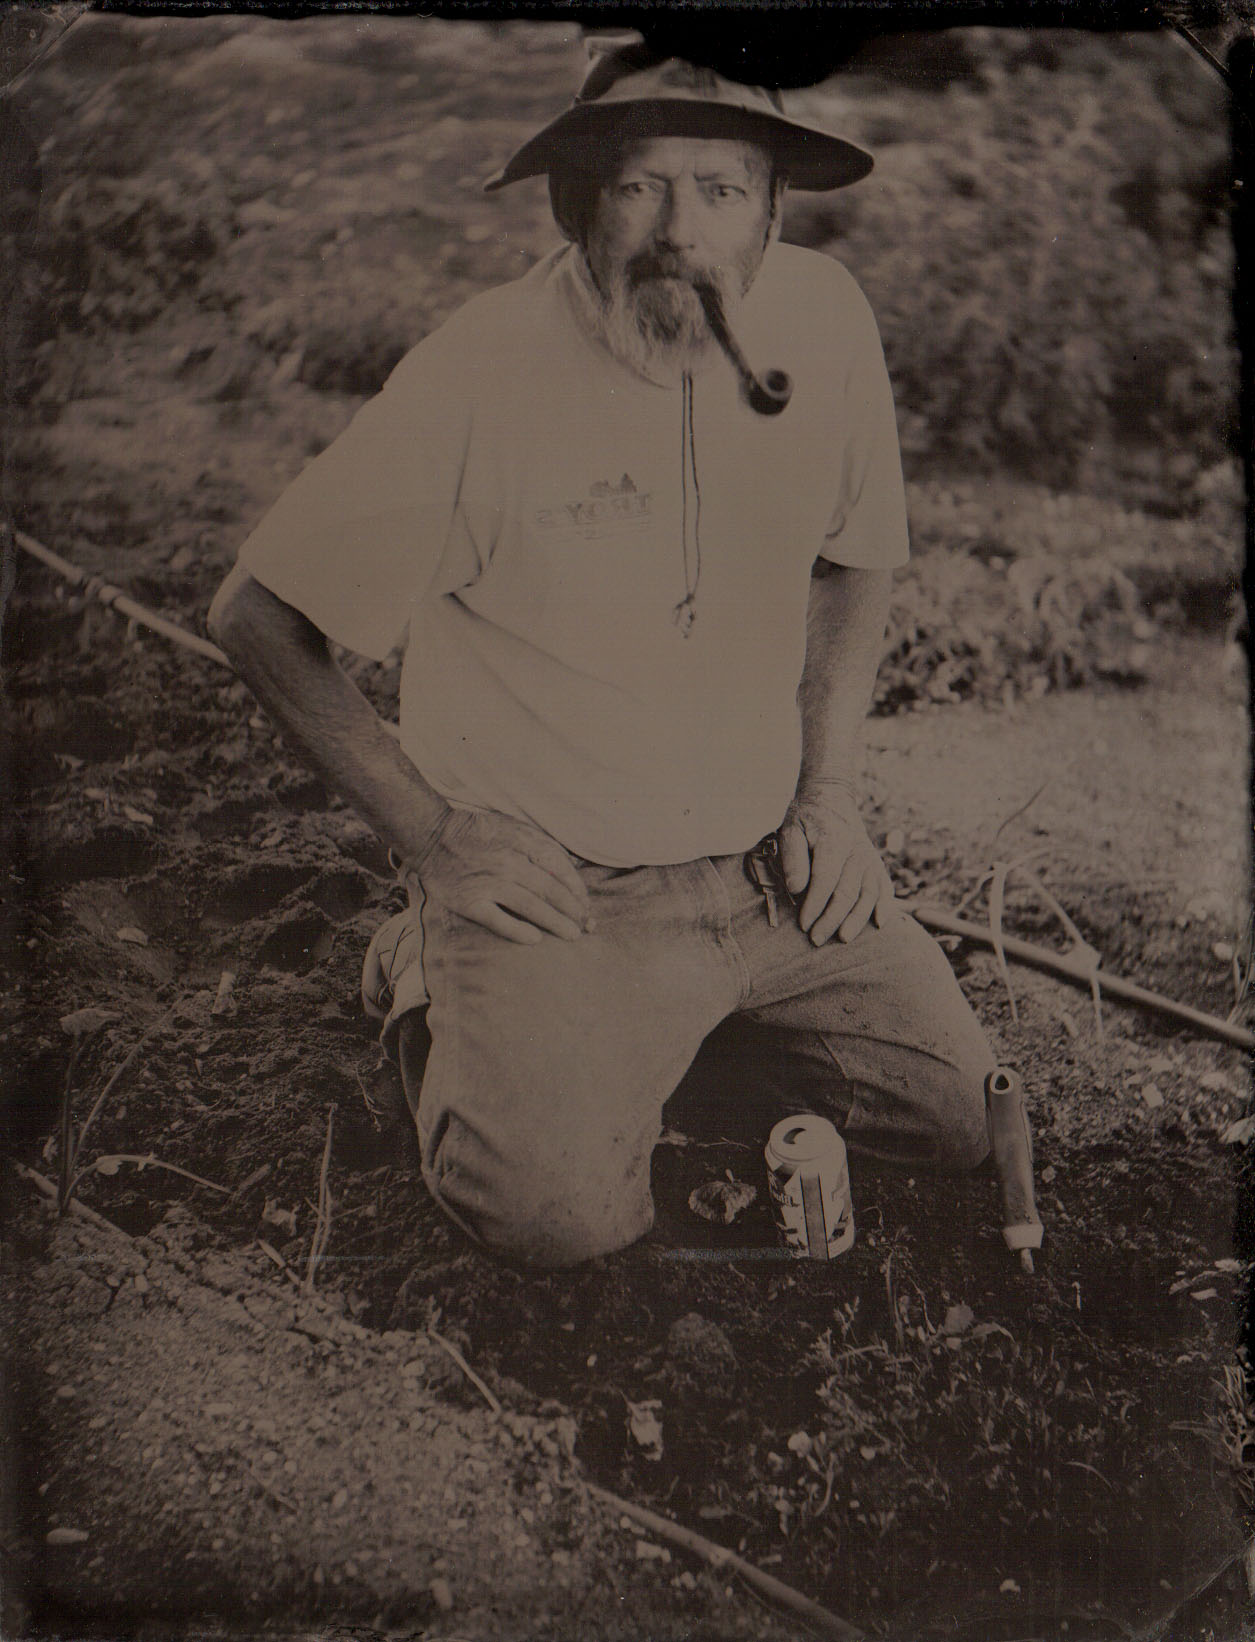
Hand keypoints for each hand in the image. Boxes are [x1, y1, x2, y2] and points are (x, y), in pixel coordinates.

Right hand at [412, 808, 591, 945]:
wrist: (431, 836)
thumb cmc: (477, 832)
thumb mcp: (512, 826)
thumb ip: (539, 844)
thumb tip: (570, 866)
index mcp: (521, 842)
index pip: (558, 868)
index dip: (577, 888)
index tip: (585, 903)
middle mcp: (508, 863)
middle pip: (549, 890)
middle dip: (572, 910)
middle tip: (586, 924)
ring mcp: (488, 884)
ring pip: (530, 906)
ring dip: (554, 922)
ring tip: (571, 934)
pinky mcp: (469, 901)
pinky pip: (498, 920)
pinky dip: (517, 930)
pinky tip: (534, 939)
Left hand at [777, 788, 894, 945]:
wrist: (831, 798)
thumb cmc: (806, 818)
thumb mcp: (791, 830)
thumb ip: (793, 859)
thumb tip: (797, 889)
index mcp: (833, 842)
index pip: (825, 880)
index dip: (814, 905)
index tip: (803, 924)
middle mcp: (856, 851)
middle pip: (847, 892)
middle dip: (831, 919)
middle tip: (816, 939)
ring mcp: (869, 858)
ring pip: (868, 893)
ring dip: (857, 919)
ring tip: (843, 938)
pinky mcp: (875, 863)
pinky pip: (884, 887)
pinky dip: (885, 905)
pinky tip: (880, 923)